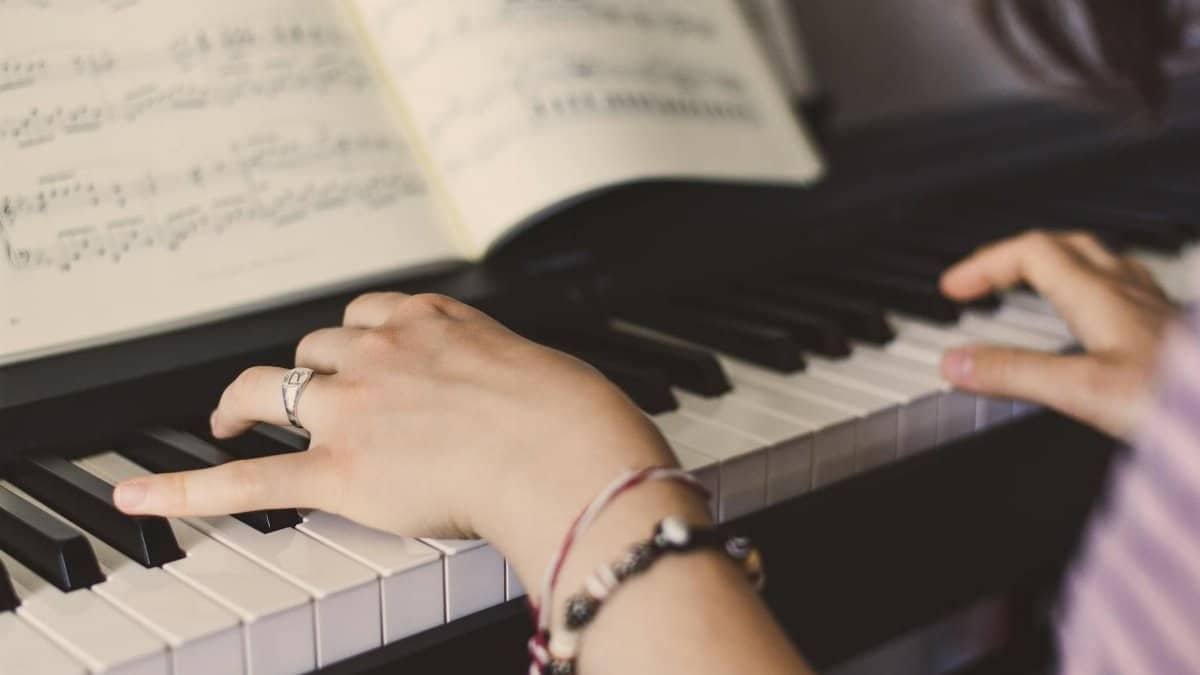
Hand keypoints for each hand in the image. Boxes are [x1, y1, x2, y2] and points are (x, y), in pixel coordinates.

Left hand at [114, 292, 685, 591]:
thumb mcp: (542, 367)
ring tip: (229, 418)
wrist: (566, 451)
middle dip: (304, 367)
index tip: (352, 348)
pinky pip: (251, 478)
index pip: (370, 312)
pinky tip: (143, 498)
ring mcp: (356, 407)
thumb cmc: (573, 415)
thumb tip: (527, 396)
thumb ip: (507, 374)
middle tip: (290, 391)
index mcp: (434, 322)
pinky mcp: (341, 469)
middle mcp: (385, 352)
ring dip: (250, 400)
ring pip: (275, 387)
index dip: (353, 334)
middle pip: (317, 346)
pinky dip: (187, 490)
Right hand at [939, 230, 1178, 439]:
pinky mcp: (1173, 332)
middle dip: (1015, 256)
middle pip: (1064, 246)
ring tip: (1033, 286)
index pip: (1030, 251)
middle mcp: (1129, 291)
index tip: (954, 287)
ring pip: (1099, 262)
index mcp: (1101, 294)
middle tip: (985, 279)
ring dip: (1056, 265)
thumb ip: (1016, 374)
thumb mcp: (1085, 391)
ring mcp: (1155, 308)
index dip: (985, 263)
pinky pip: (1125, 290)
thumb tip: (956, 364)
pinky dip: (1092, 291)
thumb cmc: (1180, 401)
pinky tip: (1098, 320)